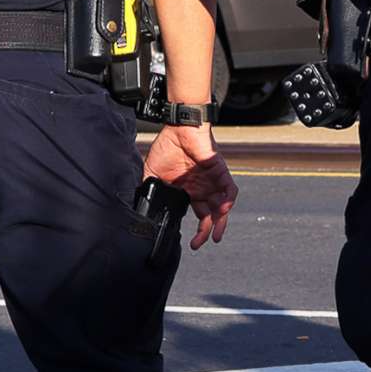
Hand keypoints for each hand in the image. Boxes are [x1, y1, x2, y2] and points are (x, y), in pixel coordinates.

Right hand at [142, 123, 235, 248]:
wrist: (178, 128)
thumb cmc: (167, 147)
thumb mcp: (153, 174)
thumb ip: (150, 190)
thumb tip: (140, 207)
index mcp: (190, 190)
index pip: (198, 214)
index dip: (196, 229)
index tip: (191, 242)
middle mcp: (203, 188)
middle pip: (211, 214)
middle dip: (208, 231)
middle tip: (201, 243)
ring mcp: (212, 180)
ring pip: (222, 206)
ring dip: (221, 221)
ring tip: (215, 235)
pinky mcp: (219, 171)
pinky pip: (229, 189)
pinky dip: (228, 201)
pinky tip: (222, 210)